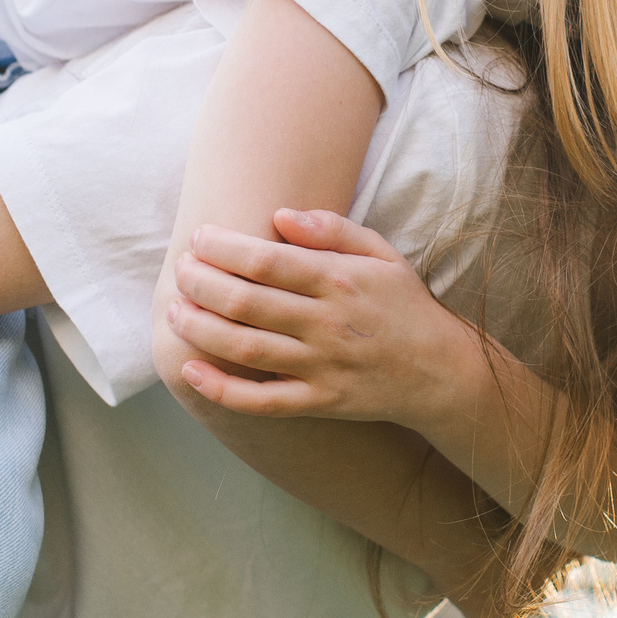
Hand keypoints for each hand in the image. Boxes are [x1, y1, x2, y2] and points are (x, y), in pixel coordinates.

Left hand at [166, 209, 479, 435]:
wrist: (441, 370)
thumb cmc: (403, 305)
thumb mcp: (382, 254)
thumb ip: (333, 230)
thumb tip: (280, 215)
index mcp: (340, 281)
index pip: (266, 261)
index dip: (223, 248)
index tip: (200, 239)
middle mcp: (327, 324)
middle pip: (246, 302)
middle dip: (200, 283)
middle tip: (180, 272)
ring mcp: (322, 366)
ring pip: (244, 349)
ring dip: (199, 328)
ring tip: (175, 311)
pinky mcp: (320, 403)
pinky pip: (261, 402)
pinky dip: (220, 389)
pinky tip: (191, 370)